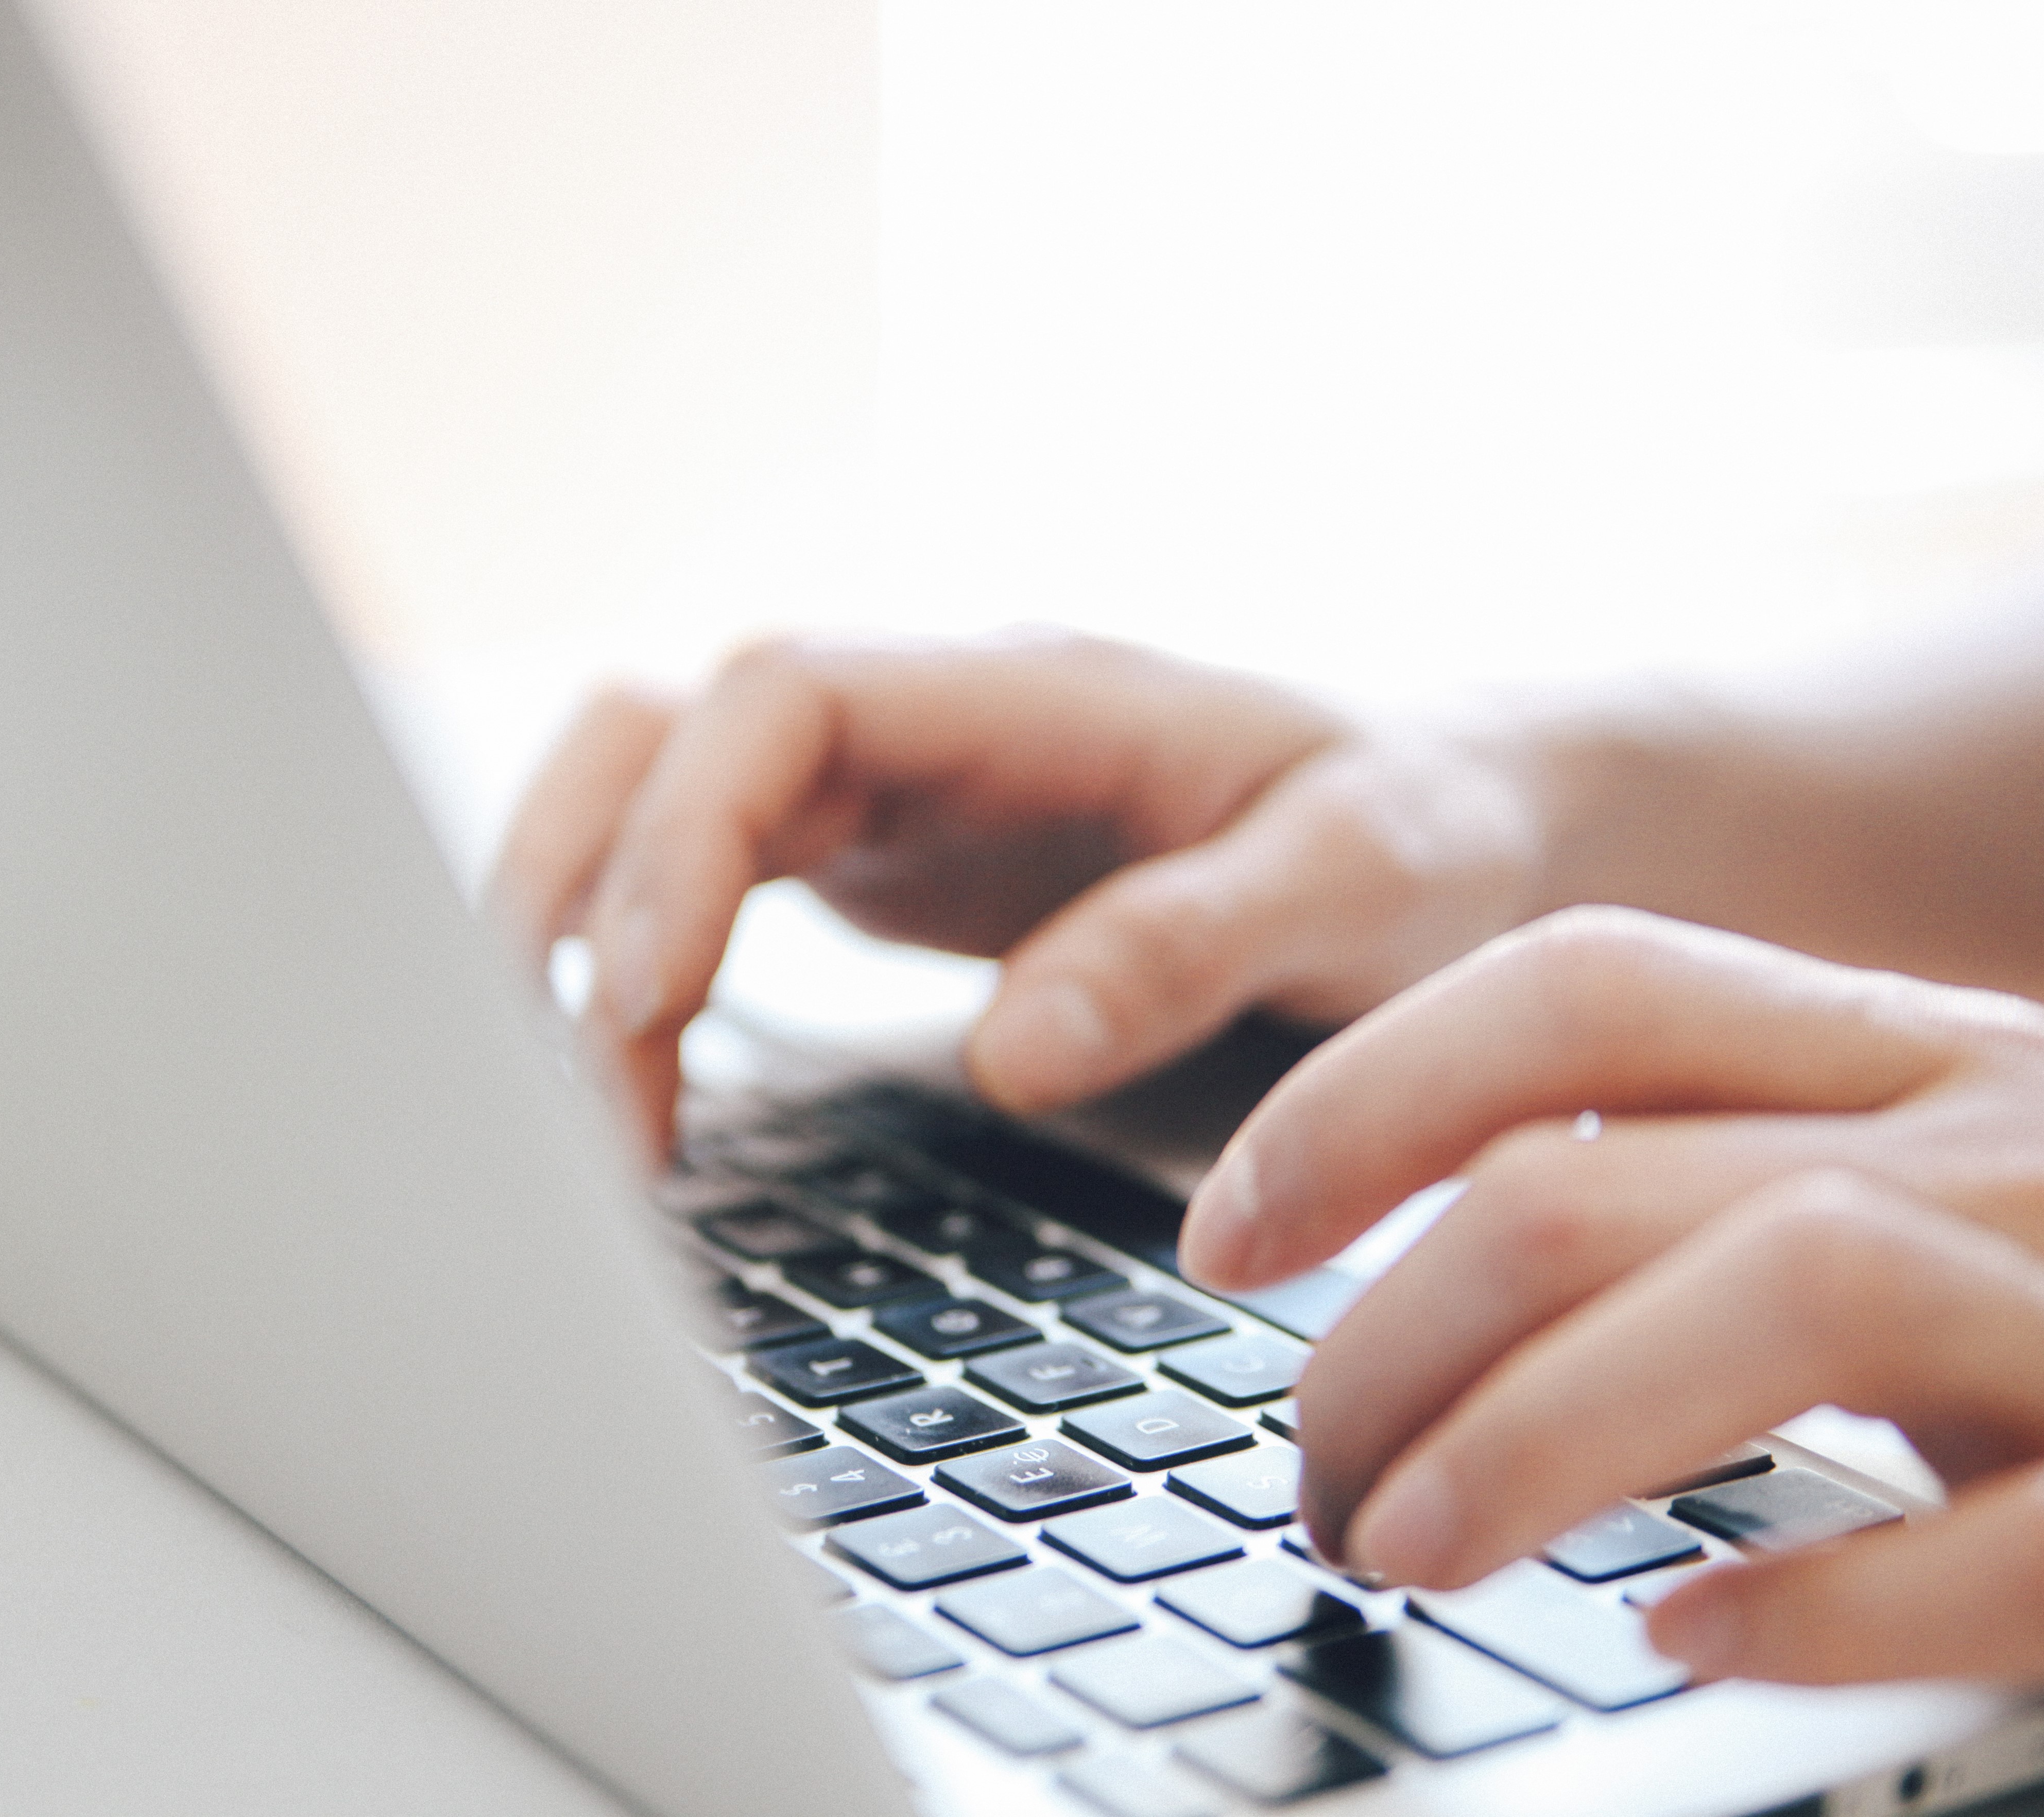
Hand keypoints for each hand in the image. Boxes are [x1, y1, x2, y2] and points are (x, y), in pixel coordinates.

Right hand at [491, 632, 1544, 1161]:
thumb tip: (1009, 1057)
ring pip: (648, 802)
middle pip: (655, 733)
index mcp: (1024, 685)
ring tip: (595, 1123)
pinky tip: (650, 1098)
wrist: (1474, 809)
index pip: (773, 699)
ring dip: (579, 935)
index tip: (646, 1001)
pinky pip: (702, 885)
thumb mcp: (1366, 875)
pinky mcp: (880, 861)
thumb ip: (1195, 942)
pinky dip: (639, 980)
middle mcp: (925, 715)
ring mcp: (890, 783)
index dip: (679, 839)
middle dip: (569, 889)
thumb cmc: (1434, 825)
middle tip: (576, 1093)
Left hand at [1182, 906, 2043, 1750]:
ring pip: (1780, 1308)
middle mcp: (2013, 1161)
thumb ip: (1763, 1178)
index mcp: (1933, 1065)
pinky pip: (2015, 1550)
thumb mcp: (1986, 1188)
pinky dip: (1823, 1597)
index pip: (1589, 989)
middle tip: (1310, 1475)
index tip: (1231, 1220)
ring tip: (1401, 1546)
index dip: (1365, 1091)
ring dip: (1539, 1439)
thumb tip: (1486, 1256)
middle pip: (1611, 1183)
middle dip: (1389, 1334)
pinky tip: (1691, 1635)